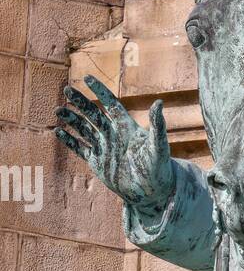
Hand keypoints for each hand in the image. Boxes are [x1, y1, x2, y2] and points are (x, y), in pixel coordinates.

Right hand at [55, 75, 174, 213]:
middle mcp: (113, 134)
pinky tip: (58, 132)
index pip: (111, 104)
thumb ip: (157, 125)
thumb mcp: (159, 146)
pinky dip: (69, 141)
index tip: (87, 78)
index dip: (100, 91)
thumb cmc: (159, 168)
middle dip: (80, 102)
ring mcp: (104, 147)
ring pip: (84, 128)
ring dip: (71, 119)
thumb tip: (159, 102)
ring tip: (58, 110)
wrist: (151, 193)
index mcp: (127, 126)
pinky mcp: (97, 161)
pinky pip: (80, 148)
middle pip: (93, 113)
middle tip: (67, 89)